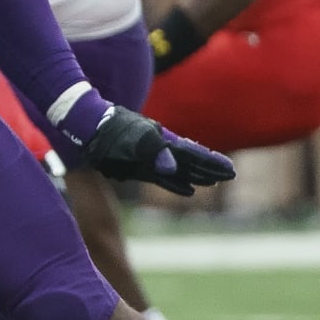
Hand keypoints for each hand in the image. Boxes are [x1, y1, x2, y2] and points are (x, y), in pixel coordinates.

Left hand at [81, 106, 234, 196]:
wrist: (90, 129)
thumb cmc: (113, 130)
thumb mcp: (133, 139)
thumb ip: (154, 151)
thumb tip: (172, 168)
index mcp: (163, 141)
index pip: (193, 154)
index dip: (211, 162)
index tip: (229, 169)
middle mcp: (160, 151)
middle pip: (190, 162)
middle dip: (209, 169)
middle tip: (229, 175)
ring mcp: (150, 160)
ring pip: (180, 171)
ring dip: (196, 177)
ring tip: (213, 183)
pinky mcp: (139, 168)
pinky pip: (163, 179)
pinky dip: (177, 185)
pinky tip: (188, 190)